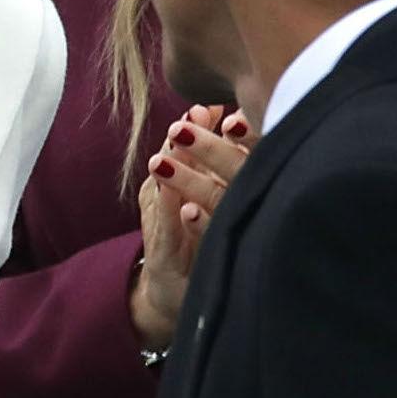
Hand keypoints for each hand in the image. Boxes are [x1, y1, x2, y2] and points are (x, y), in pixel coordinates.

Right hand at [130, 105, 249, 350]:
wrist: (173, 293)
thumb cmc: (197, 240)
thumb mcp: (210, 200)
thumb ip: (216, 163)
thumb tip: (235, 117)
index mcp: (181, 181)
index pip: (190, 143)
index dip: (202, 123)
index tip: (215, 103)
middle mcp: (168, 197)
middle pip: (175, 159)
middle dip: (185, 136)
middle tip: (195, 114)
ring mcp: (163, 224)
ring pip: (167, 191)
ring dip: (173, 169)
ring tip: (178, 147)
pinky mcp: (161, 253)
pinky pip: (168, 233)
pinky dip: (177, 219)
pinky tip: (187, 208)